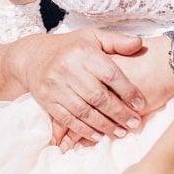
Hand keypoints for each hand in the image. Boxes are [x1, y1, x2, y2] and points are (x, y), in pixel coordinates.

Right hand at [10, 29, 145, 145]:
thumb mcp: (93, 37)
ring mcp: (55, 86)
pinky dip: (84, 130)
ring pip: (84, 111)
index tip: (140, 104)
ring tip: (121, 132)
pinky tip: (98, 136)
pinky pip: (68, 119)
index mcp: (83, 52)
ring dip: (104, 125)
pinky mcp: (47, 100)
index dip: (127, 91)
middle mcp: (68, 68)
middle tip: (134, 123)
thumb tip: (139, 44)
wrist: (34, 56)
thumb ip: (117, 41)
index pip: (110, 74)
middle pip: (98, 96)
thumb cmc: (71, 47)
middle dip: (119, 113)